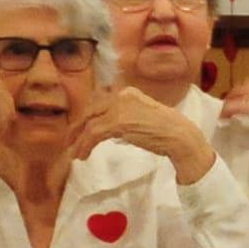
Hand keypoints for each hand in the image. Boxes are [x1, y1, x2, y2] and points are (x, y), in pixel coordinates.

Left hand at [80, 87, 218, 182]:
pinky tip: (83, 155)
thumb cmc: (165, 131)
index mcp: (127, 92)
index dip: (85, 118)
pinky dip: (85, 145)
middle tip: (69, 142)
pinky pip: (93, 134)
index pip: (99, 103)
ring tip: (75, 154)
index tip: (78, 131)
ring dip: (79, 141)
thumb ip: (123, 118)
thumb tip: (104, 129)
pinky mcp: (118, 122)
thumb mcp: (141, 117)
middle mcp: (121, 95)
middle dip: (76, 129)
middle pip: (90, 111)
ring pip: (89, 124)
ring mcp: (119, 107)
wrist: (179, 136)